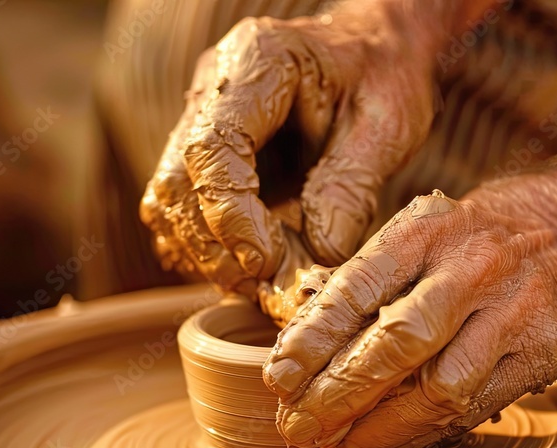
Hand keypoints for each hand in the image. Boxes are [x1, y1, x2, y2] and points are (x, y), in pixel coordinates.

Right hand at [139, 4, 436, 295]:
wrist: (375, 50)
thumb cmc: (384, 75)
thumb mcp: (386, 125)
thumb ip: (350, 186)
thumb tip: (320, 255)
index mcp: (257, 62)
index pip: (212, 147)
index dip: (231, 215)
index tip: (266, 263)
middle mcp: (213, 87)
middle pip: (177, 181)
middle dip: (215, 247)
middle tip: (266, 288)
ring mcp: (200, 119)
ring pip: (170, 201)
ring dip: (208, 254)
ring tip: (263, 284)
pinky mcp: (204, 153)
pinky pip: (183, 209)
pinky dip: (210, 247)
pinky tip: (252, 267)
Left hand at [263, 183, 556, 447]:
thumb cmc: (478, 234)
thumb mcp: (423, 230)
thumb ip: (369, 278)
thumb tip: (301, 339)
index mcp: (428, 230)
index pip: (360, 287)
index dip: (314, 338)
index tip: (278, 378)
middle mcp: (472, 270)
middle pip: (398, 342)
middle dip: (338, 393)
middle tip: (296, 425)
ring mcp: (512, 314)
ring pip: (440, 387)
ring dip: (380, 427)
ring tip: (336, 447)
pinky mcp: (541, 354)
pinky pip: (475, 408)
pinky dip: (425, 433)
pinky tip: (387, 444)